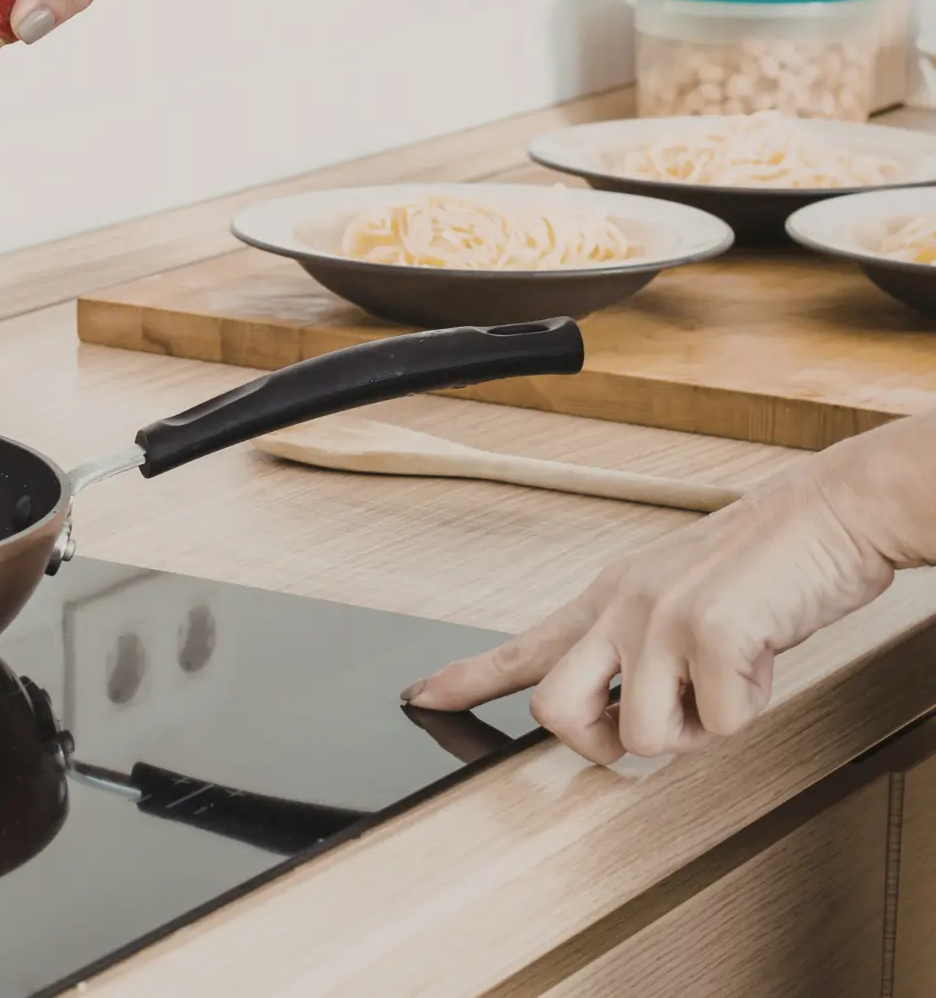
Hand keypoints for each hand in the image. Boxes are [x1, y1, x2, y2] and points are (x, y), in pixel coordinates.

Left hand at [404, 416, 935, 764]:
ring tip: (728, 683)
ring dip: (695, 732)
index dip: (468, 679)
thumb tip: (621, 713)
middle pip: (556, 711)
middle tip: (640, 733)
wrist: (838, 511)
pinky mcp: (712, 634)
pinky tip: (763, 661)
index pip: (525, 646)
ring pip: (641, 737)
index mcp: (612, 595)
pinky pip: (719, 725)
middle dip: (598, 746)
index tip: (419, 696)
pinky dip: (750, 711)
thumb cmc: (773, 560)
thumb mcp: (683, 594)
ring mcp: (662, 618)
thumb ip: (640, 646)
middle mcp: (623, 604)